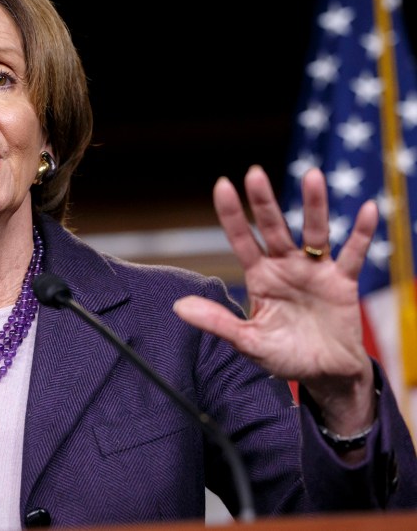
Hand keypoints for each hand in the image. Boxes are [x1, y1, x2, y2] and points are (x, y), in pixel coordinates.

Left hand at [173, 165, 376, 437]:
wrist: (323, 374)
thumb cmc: (283, 355)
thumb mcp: (246, 341)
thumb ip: (216, 322)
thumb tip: (178, 306)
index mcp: (260, 277)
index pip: (242, 240)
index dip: (231, 215)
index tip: (221, 185)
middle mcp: (285, 267)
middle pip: (274, 228)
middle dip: (264, 202)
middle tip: (254, 173)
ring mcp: (315, 271)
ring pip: (314, 232)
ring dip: (314, 206)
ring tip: (312, 176)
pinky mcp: (342, 282)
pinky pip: (355, 254)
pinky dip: (362, 233)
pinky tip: (369, 210)